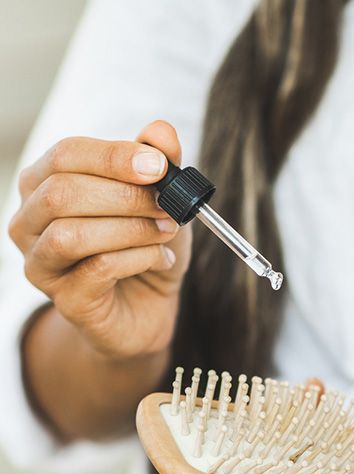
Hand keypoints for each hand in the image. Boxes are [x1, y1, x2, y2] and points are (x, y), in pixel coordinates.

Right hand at [9, 119, 190, 358]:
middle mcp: (30, 222)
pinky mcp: (64, 300)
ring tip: (167, 231)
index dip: (112, 156)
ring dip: (130, 229)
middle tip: (169, 205)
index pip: (65, 154)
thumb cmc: (144, 247)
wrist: (148, 308)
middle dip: (125, 196)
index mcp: (45, 184)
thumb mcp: (160, 200)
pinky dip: (137, 259)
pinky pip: (96, 270)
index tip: (158, 165)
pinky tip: (161, 258)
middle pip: (63, 192)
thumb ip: (159, 164)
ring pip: (72, 234)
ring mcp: (41, 264)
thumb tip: (161, 131)